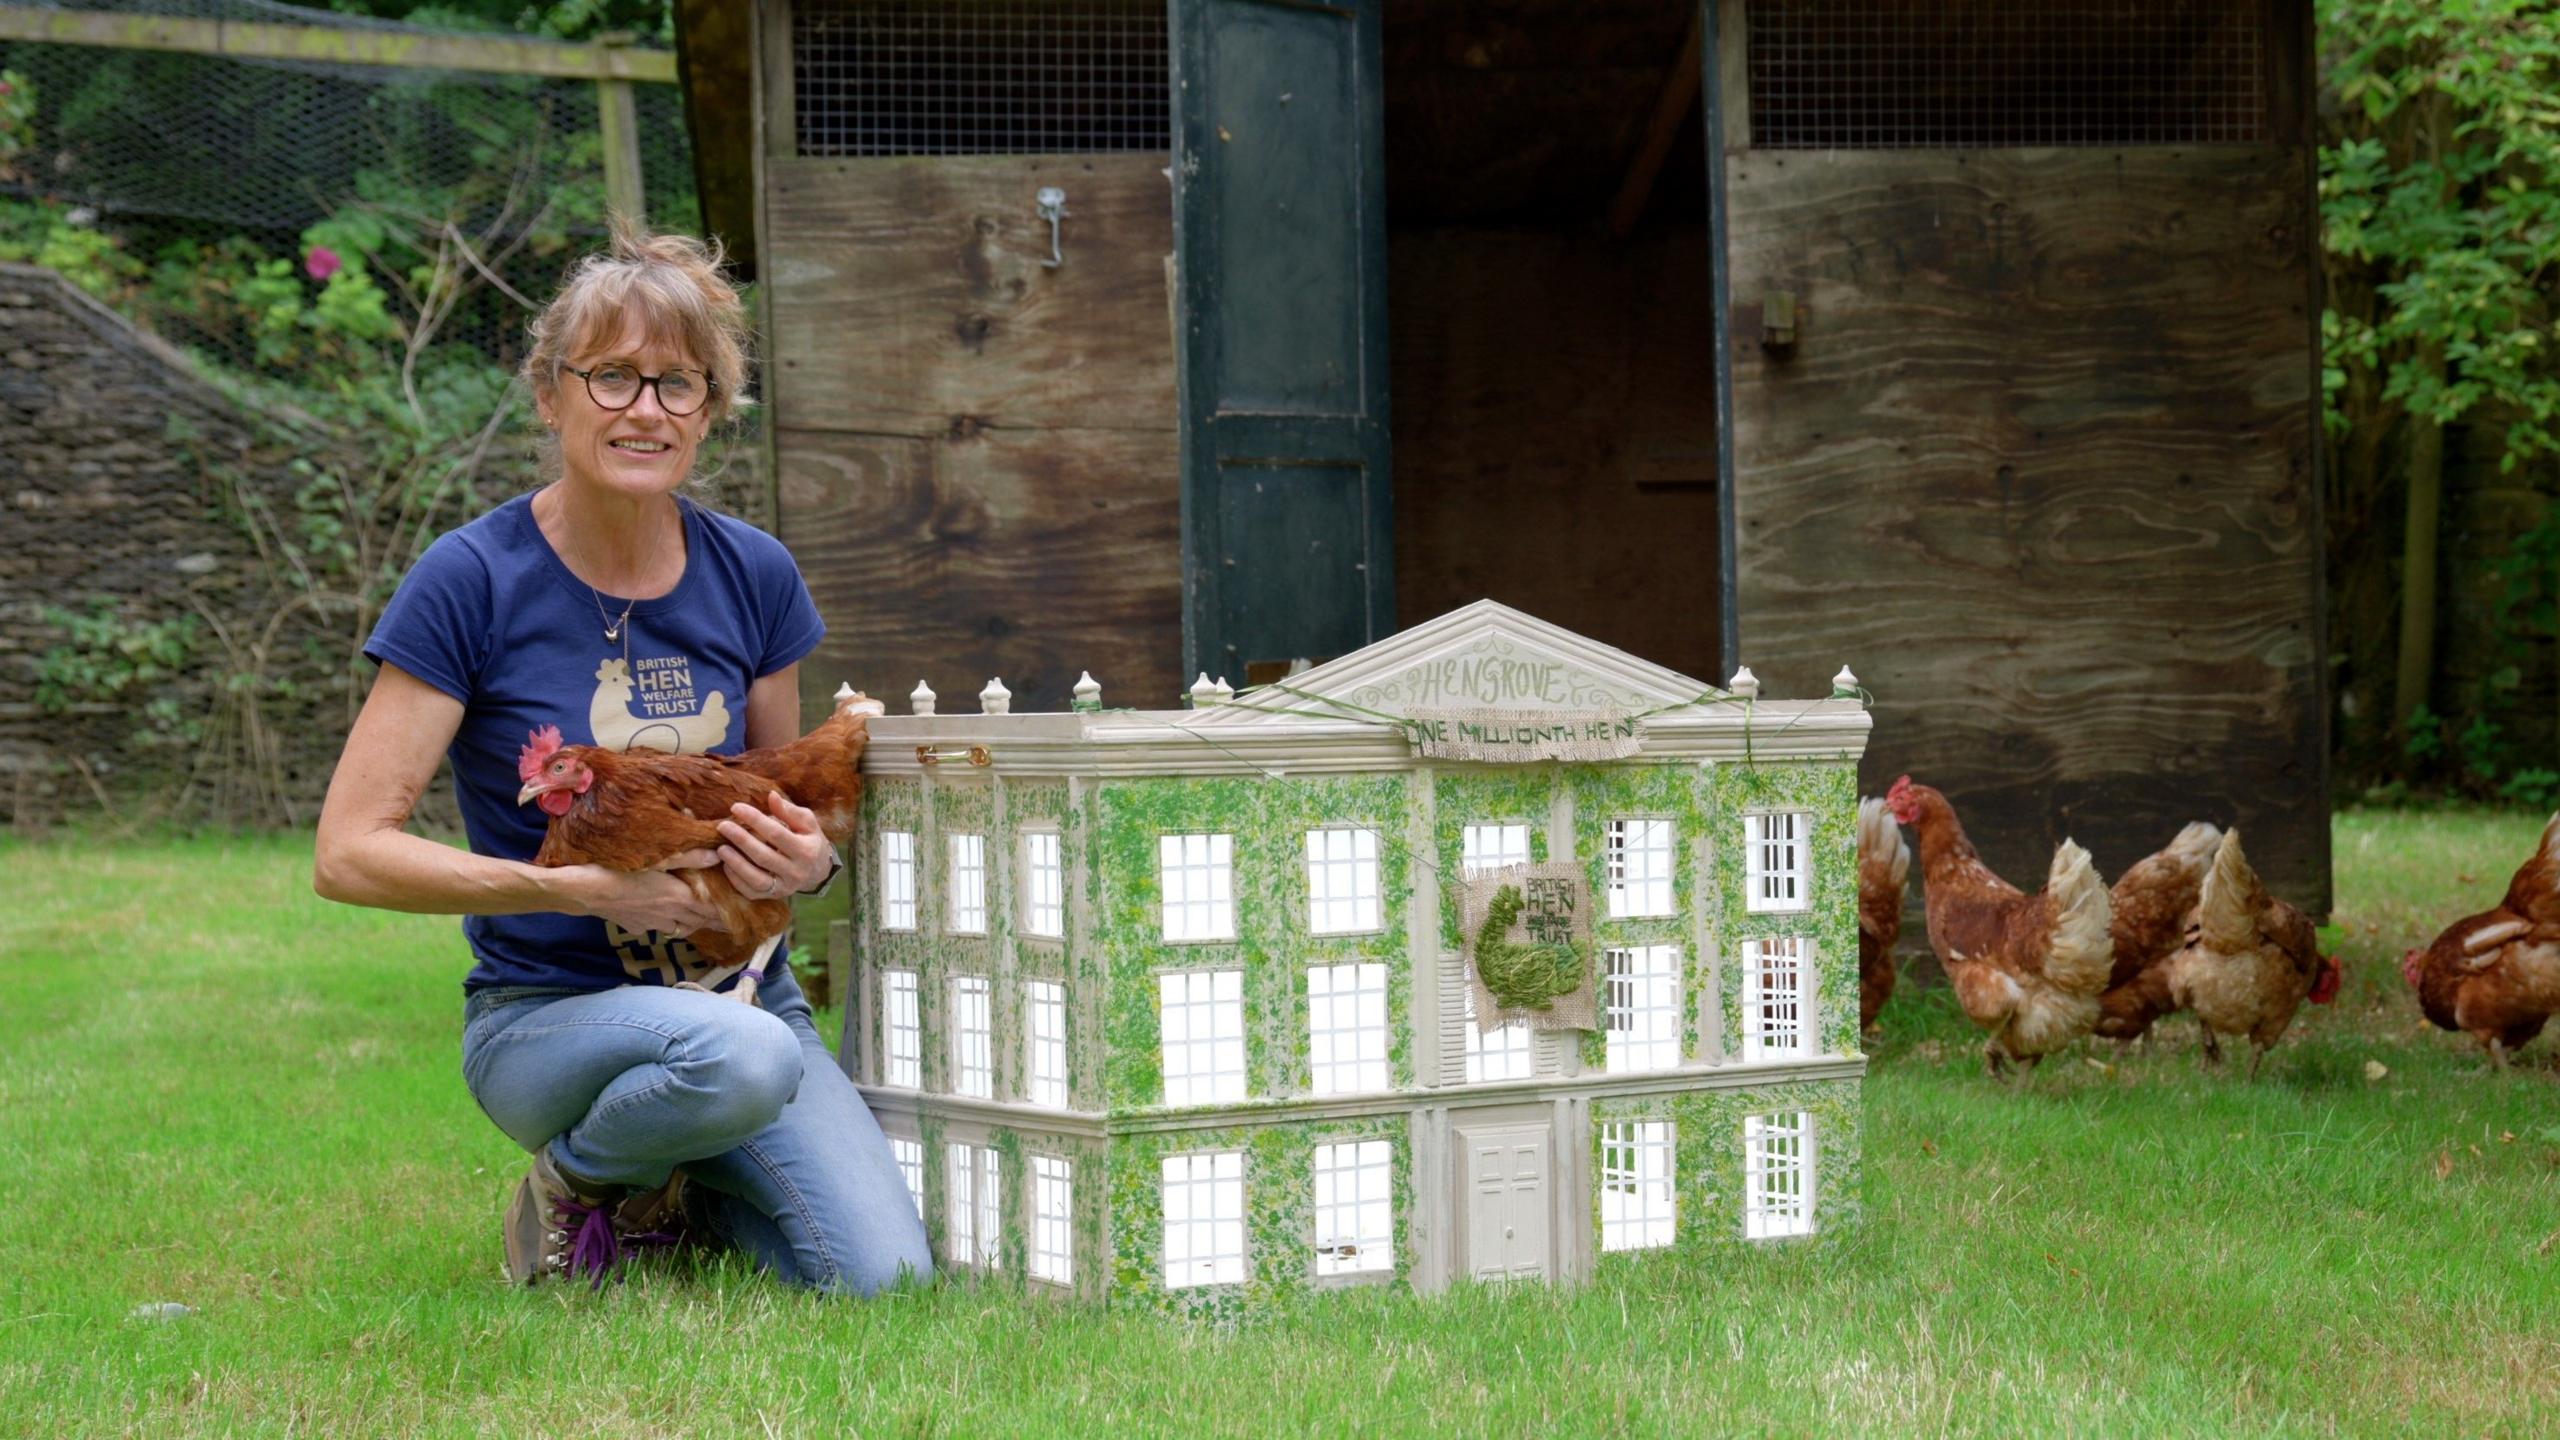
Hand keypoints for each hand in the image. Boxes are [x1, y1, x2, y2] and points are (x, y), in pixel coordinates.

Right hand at [573, 853, 723, 934]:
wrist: (584, 892)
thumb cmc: (620, 870)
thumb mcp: (656, 859)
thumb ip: (688, 857)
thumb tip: (715, 852)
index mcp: (679, 898)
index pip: (713, 909)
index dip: (729, 911)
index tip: (744, 912)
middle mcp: (670, 915)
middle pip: (701, 921)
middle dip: (717, 920)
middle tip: (732, 919)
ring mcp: (653, 924)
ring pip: (681, 927)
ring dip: (694, 923)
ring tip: (704, 919)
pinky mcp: (636, 928)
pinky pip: (659, 928)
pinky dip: (668, 924)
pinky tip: (666, 918)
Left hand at [715, 791, 834, 900]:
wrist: (818, 870)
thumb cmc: (809, 839)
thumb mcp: (806, 822)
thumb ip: (789, 811)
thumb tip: (771, 796)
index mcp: (806, 850)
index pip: (776, 833)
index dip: (755, 820)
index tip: (736, 807)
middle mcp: (796, 872)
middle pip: (764, 856)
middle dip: (741, 840)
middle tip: (722, 826)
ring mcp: (785, 887)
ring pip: (756, 878)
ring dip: (736, 863)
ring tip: (720, 848)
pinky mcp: (774, 896)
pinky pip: (751, 891)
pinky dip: (736, 880)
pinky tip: (727, 865)